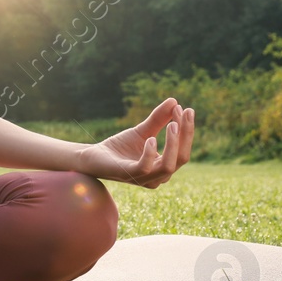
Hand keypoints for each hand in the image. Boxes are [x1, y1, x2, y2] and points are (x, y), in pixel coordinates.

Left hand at [77, 98, 193, 187]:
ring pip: (168, 166)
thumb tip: (175, 101)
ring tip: (172, 123)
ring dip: (173, 143)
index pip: (183, 150)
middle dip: (185, 135)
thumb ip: (158, 119)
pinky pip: (145, 169)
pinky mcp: (128, 175)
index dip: (186, 130)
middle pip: (181, 158)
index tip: (186, 109)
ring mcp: (144, 179)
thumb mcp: (142, 130)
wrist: (95, 156)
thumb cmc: (121, 147)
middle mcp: (158, 177)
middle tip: (182, 111)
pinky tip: (151, 139)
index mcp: (164, 167)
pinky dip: (150, 153)